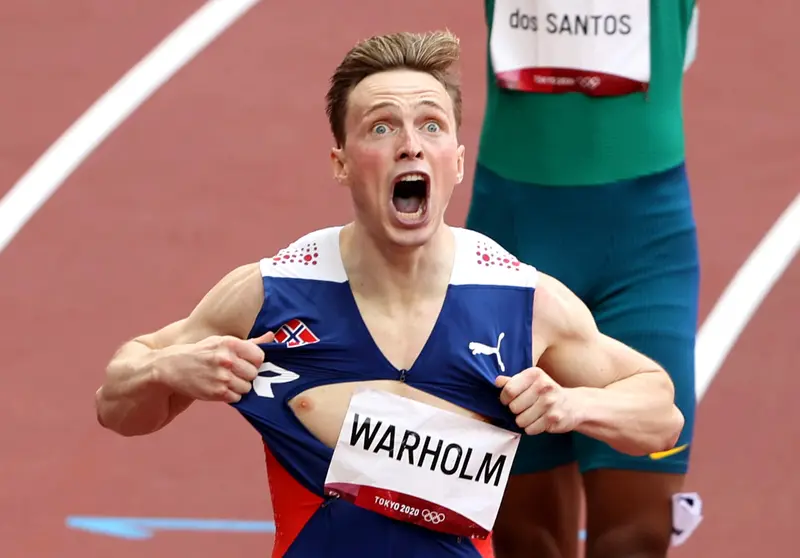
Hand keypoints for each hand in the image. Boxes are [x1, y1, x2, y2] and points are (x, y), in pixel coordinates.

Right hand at [155, 331, 274, 402]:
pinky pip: (237, 398)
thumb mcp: (222, 341)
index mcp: (230, 343)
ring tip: (226, 380)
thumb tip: (271, 336)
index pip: (259, 356)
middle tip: (234, 373)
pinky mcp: (216, 392)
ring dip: (239, 387)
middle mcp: (226, 359)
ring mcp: (221, 377)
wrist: (171, 366)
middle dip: (247, 375)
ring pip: (247, 388)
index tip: (245, 363)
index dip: (254, 362)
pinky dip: (231, 395)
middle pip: (254, 374)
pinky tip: (220, 387)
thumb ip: (249, 343)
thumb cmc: (201, 352)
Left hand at [496, 367, 577, 434]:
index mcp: (534, 374)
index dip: (504, 398)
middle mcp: (544, 386)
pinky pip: (530, 429)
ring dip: (523, 421)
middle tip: (524, 407)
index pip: (509, 390)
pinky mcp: (554, 418)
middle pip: (513, 407)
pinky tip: (539, 421)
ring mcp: (550, 403)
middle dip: (515, 410)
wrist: (574, 404)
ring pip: (520, 420)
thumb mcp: (530, 382)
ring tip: (532, 414)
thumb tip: (497, 381)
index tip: (509, 399)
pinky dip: (531, 428)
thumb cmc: (546, 392)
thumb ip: (512, 381)